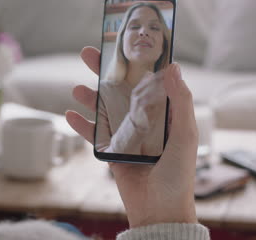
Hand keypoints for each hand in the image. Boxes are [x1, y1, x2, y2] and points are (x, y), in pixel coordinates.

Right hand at [66, 46, 197, 227]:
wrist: (160, 209)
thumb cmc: (178, 174)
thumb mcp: (185, 134)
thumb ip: (180, 101)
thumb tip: (173, 66)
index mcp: (162, 113)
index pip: (147, 81)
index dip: (135, 62)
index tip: (121, 45)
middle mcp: (143, 120)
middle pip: (120, 90)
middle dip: (103, 72)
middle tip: (88, 53)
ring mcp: (125, 135)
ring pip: (103, 109)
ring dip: (89, 97)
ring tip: (77, 88)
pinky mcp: (111, 151)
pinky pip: (93, 135)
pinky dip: (81, 125)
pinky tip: (70, 115)